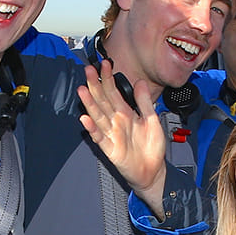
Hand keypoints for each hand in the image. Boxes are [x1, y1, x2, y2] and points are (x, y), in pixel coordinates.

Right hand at [77, 60, 167, 214]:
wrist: (153, 171)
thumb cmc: (151, 147)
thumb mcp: (152, 119)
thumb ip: (144, 102)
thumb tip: (139, 82)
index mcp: (125, 113)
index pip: (113, 92)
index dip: (108, 78)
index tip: (104, 64)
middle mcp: (115, 122)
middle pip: (102, 101)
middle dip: (95, 85)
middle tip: (88, 70)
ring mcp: (112, 135)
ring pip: (98, 116)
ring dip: (89, 104)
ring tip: (82, 90)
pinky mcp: (111, 150)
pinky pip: (100, 138)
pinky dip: (92, 129)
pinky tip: (86, 119)